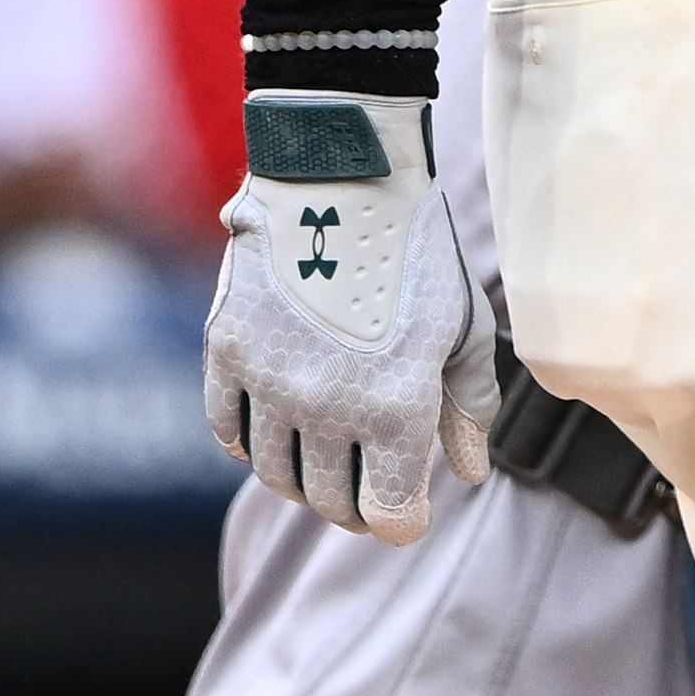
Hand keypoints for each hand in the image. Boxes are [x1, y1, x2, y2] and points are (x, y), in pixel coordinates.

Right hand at [202, 91, 490, 539]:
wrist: (341, 173)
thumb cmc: (417, 251)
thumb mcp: (461, 327)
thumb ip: (468, 408)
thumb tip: (469, 475)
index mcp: (395, 406)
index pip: (390, 516)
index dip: (404, 522)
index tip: (411, 510)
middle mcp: (326, 405)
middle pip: (330, 504)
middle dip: (356, 507)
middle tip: (370, 488)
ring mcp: (268, 380)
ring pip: (276, 474)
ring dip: (305, 477)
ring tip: (327, 456)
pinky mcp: (225, 351)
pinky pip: (228, 431)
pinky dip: (252, 441)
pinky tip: (278, 423)